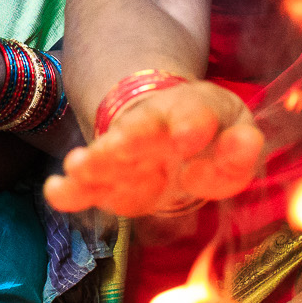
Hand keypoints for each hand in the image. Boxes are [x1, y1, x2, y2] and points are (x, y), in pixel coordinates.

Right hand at [44, 81, 262, 217]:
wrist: (168, 137)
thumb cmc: (211, 140)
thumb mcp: (235, 137)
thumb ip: (240, 150)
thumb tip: (245, 141)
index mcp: (197, 111)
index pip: (197, 114)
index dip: (192, 125)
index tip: (190, 139)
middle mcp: (156, 126)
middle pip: (142, 127)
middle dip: (134, 136)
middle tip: (122, 145)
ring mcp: (126, 149)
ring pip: (110, 152)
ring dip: (97, 159)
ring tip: (79, 167)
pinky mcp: (106, 177)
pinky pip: (84, 182)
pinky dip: (69, 189)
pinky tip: (56, 191)